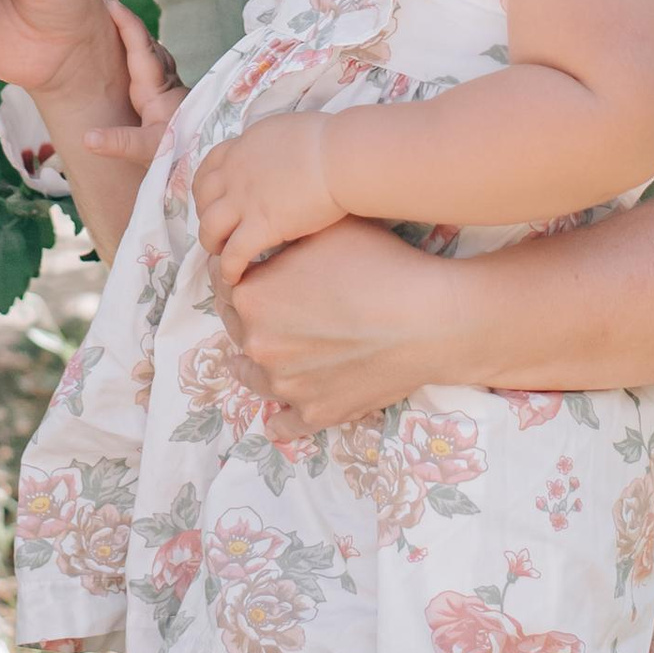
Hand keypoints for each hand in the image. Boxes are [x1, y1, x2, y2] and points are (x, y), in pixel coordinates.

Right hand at [74, 5, 189, 186]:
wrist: (210, 158)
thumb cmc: (184, 153)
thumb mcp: (150, 149)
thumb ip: (120, 142)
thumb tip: (87, 138)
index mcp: (156, 88)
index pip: (141, 46)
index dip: (125, 22)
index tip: (108, 1)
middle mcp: (164, 81)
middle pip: (145, 42)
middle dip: (126, 22)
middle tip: (101, 4)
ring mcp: (168, 87)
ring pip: (151, 52)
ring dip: (133, 36)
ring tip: (111, 23)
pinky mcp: (168, 97)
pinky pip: (151, 64)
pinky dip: (138, 52)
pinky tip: (129, 56)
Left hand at [193, 115, 344, 285]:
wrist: (340, 156)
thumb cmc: (328, 141)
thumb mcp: (285, 130)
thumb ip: (270, 146)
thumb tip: (274, 155)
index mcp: (242, 148)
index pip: (209, 168)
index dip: (206, 188)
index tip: (213, 200)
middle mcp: (235, 173)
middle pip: (203, 199)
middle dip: (205, 215)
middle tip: (218, 229)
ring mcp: (244, 201)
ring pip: (210, 228)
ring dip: (212, 243)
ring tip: (221, 255)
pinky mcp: (261, 226)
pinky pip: (233, 254)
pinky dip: (230, 268)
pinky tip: (235, 278)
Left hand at [215, 216, 479, 430]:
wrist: (429, 319)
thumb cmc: (379, 263)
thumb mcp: (323, 229)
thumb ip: (282, 236)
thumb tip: (263, 237)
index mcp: (252, 296)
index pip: (224, 280)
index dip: (235, 269)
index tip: (246, 267)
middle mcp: (258, 345)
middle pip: (238, 326)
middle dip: (247, 312)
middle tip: (267, 302)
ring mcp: (286, 385)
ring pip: (253, 375)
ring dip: (251, 364)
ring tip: (250, 361)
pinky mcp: (316, 413)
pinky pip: (285, 423)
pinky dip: (279, 421)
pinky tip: (274, 420)